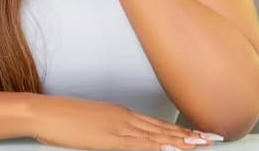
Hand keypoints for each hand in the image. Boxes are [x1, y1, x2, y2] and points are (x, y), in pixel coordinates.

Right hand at [31, 95, 214, 149]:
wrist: (44, 111)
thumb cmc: (62, 118)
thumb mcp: (90, 124)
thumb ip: (107, 130)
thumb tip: (117, 138)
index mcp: (120, 114)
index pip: (156, 124)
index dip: (178, 131)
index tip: (197, 135)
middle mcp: (124, 118)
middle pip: (162, 129)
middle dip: (189, 135)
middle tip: (213, 138)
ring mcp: (118, 127)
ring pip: (157, 136)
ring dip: (182, 141)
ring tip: (203, 144)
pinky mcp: (109, 138)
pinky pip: (139, 144)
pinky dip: (159, 146)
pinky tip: (173, 149)